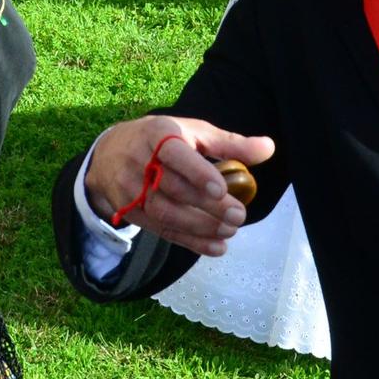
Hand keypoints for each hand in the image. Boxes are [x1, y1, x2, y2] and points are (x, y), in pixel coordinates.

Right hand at [85, 115, 275, 256]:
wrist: (109, 153)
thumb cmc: (162, 139)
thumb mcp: (192, 131)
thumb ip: (229, 143)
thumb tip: (268, 148)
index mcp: (157, 134)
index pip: (174, 153)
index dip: (196, 172)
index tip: (221, 189)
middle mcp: (139, 161)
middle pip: (173, 188)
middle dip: (207, 206)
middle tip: (239, 216)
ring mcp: (131, 189)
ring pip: (165, 212)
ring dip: (199, 227)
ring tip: (230, 231)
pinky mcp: (131, 211)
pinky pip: (161, 230)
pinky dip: (189, 241)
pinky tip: (216, 247)